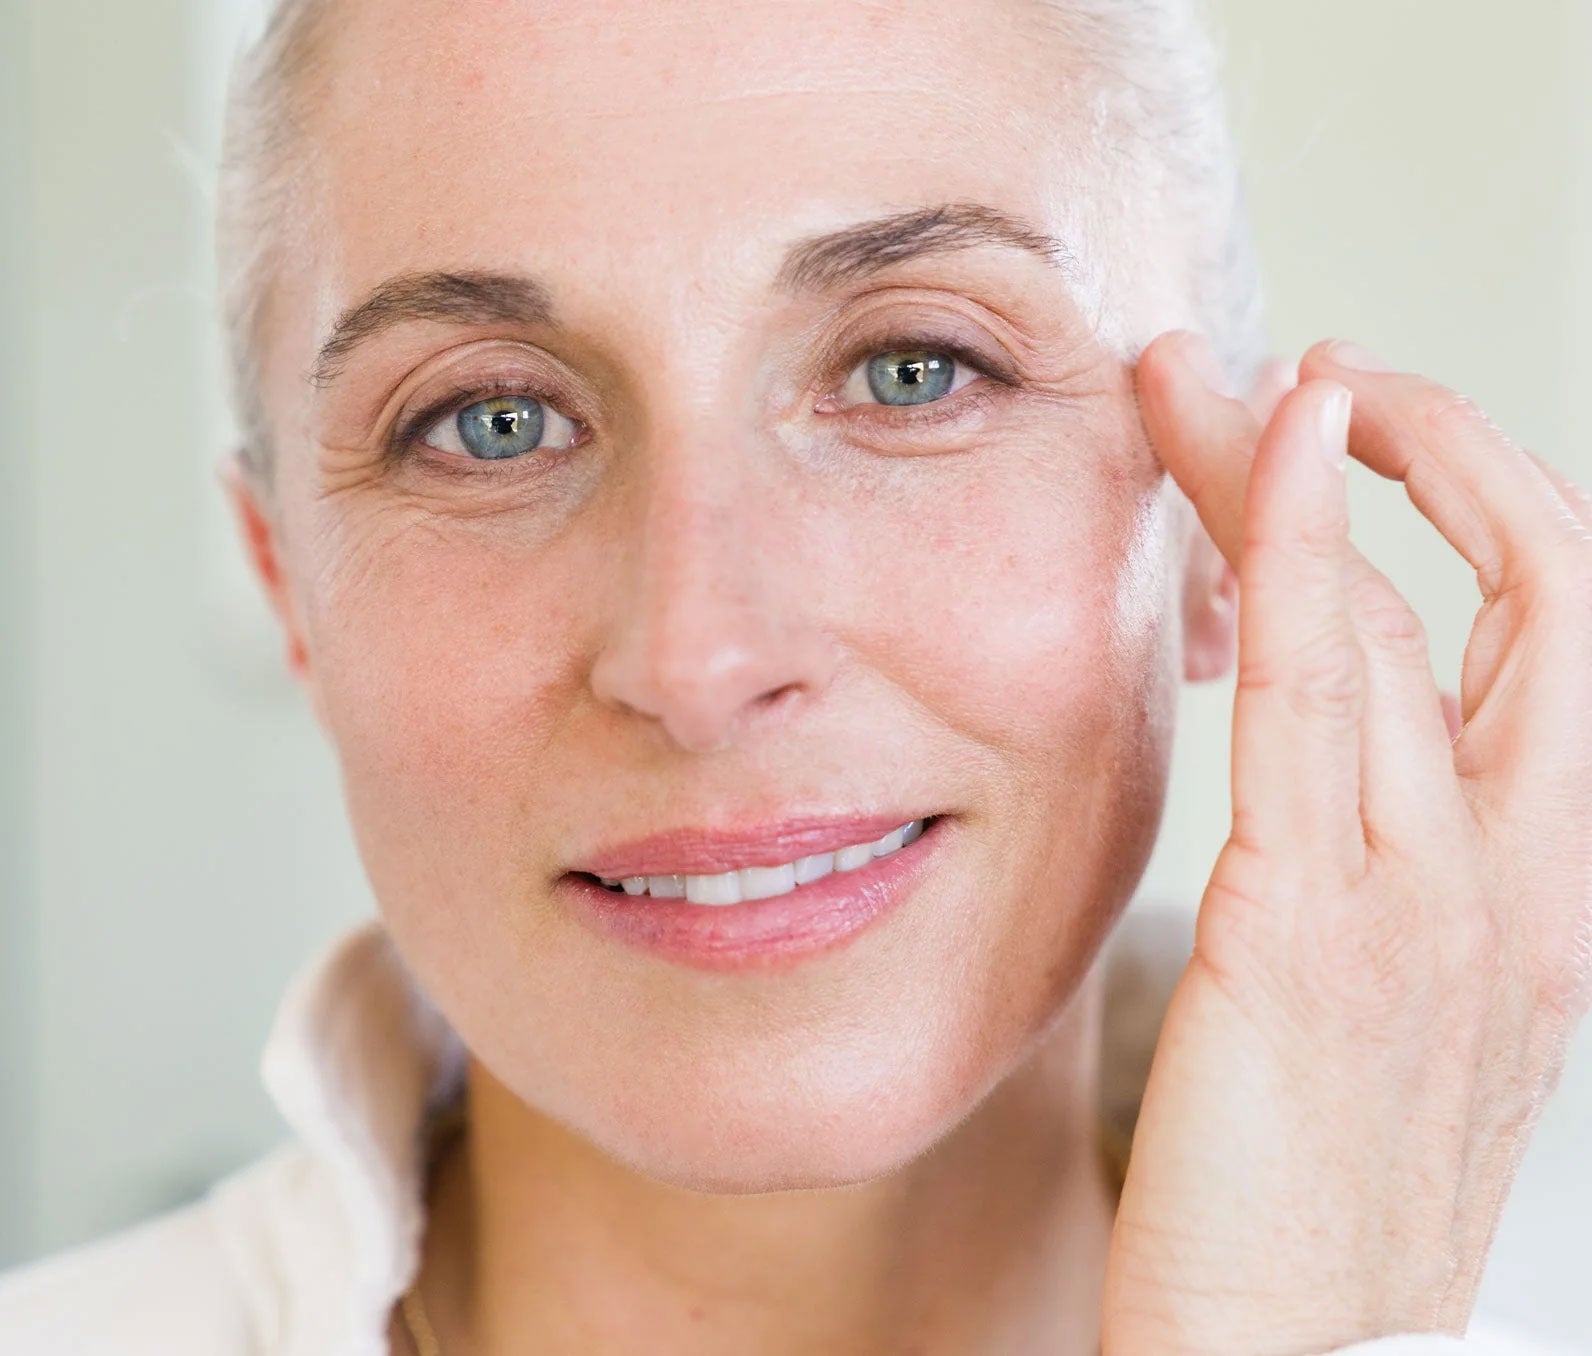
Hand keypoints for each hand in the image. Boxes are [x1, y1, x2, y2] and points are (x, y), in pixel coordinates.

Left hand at [1100, 333, 1591, 1355]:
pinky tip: (1267, 448)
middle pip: (1505, 592)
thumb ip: (1364, 874)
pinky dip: (1303, 545)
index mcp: (1539, 898)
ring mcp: (1435, 899)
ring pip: (1394, 612)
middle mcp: (1521, 880)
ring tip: (1188, 377)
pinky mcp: (1313, 927)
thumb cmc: (1308, 1198)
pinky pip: (1324, 688)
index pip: (1533, 643)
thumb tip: (1319, 757)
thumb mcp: (1374, 1013)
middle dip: (1415, 454)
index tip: (1353, 440)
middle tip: (1303, 370)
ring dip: (1298, 467)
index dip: (1466, 514)